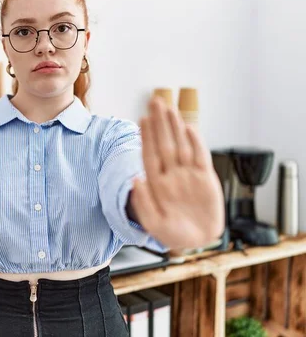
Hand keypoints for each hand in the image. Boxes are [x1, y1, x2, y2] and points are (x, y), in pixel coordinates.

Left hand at [130, 96, 224, 249]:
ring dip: (175, 126)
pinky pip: (200, 156)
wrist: (197, 241)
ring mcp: (188, 174)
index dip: (147, 136)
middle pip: (164, 143)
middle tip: (155, 101)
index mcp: (156, 182)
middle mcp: (172, 174)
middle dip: (160, 122)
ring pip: (181, 145)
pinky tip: (189, 127)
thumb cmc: (174, 233)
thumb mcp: (154, 224)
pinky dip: (196, 142)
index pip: (150, 154)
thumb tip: (135, 180)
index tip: (143, 119)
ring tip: (170, 108)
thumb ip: (144, 203)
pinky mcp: (206, 178)